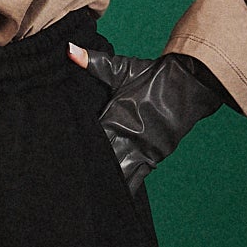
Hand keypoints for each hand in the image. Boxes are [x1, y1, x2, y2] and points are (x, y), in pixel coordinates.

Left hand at [68, 40, 225, 195]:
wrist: (189, 84)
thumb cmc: (152, 76)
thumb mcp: (121, 69)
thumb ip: (93, 63)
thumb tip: (68, 49)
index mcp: (114, 118)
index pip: (89, 139)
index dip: (73, 147)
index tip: (58, 154)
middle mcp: (127, 139)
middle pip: (100, 161)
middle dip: (87, 167)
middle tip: (65, 181)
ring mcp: (141, 152)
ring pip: (118, 175)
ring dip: (104, 182)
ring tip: (85, 194)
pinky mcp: (153, 159)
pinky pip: (135, 179)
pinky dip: (123, 186)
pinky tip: (109, 196)